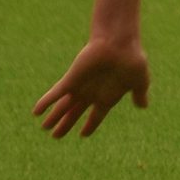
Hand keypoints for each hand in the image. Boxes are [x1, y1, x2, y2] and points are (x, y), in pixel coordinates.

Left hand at [33, 35, 150, 137]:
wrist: (119, 43)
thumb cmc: (131, 60)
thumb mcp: (139, 81)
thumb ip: (139, 93)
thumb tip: (143, 106)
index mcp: (107, 97)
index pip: (96, 116)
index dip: (89, 126)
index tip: (82, 134)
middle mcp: (91, 93)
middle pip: (75, 113)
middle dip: (65, 125)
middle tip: (55, 136)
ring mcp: (79, 87)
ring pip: (63, 107)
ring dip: (53, 118)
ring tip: (44, 128)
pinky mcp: (70, 79)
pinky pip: (54, 94)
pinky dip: (45, 103)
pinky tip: (36, 112)